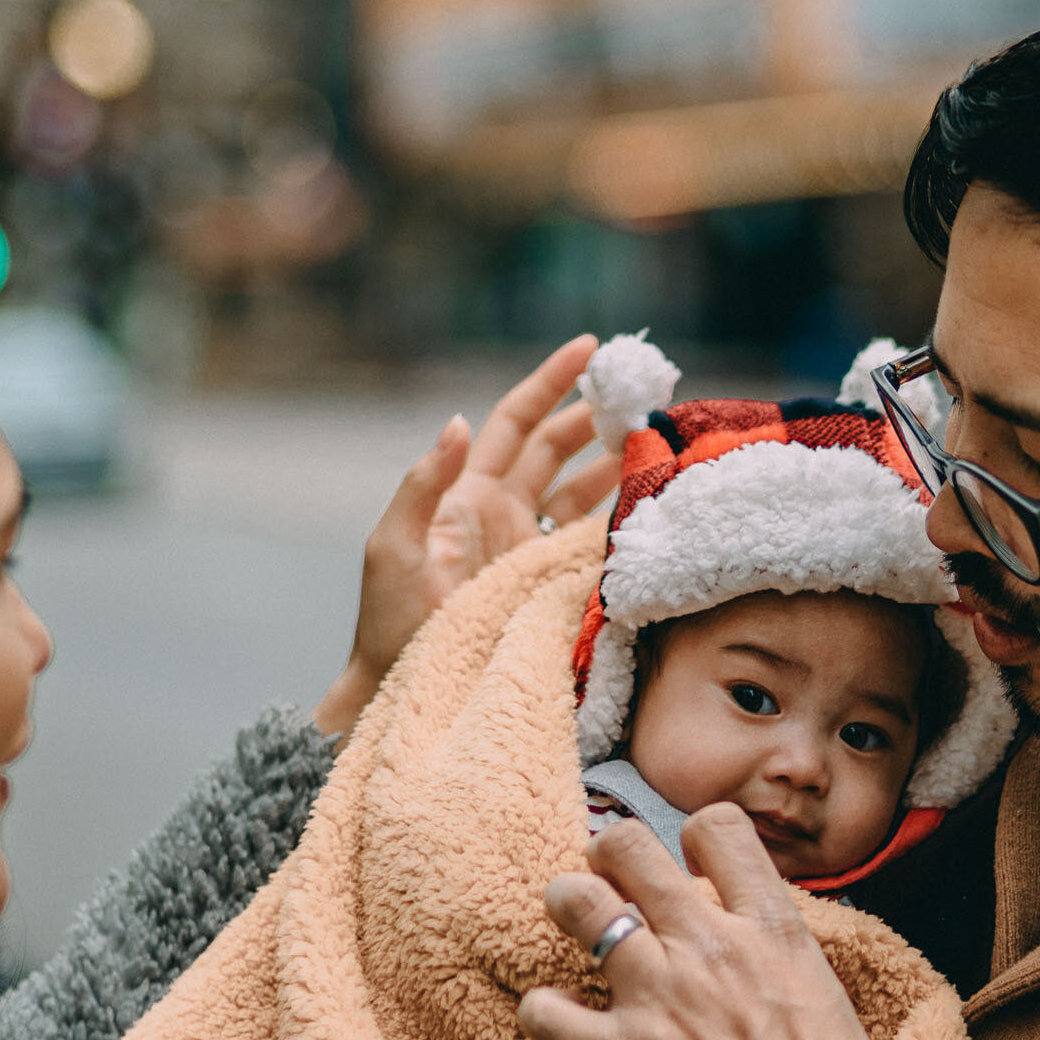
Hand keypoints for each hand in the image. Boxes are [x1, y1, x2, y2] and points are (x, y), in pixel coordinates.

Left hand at [314, 336, 617, 740]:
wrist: (401, 690)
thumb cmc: (387, 621)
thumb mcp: (393, 546)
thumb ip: (424, 484)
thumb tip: (461, 420)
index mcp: (467, 492)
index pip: (516, 422)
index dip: (551, 382)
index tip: (590, 348)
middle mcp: (501, 511)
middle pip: (556, 447)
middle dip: (594, 415)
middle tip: (639, 392)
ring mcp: (526, 546)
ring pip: (579, 488)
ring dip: (613, 462)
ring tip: (652, 440)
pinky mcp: (546, 581)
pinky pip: (587, 540)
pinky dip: (615, 519)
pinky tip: (643, 507)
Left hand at [516, 805, 907, 1039]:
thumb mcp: (846, 1022)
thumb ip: (810, 994)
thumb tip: (815, 1010)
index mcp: (770, 929)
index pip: (717, 827)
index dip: (695, 838)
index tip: (690, 868)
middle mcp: (708, 945)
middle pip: (628, 846)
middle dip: (609, 856)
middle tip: (610, 883)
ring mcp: (659, 995)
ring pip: (578, 903)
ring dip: (568, 906)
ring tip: (570, 922)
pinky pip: (548, 1011)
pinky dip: (544, 1012)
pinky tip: (557, 1021)